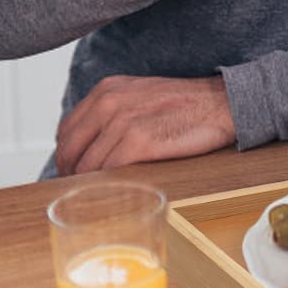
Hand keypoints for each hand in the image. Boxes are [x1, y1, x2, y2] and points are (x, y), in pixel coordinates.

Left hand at [54, 74, 235, 175]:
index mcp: (107, 90)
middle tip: (80, 191)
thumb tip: (90, 145)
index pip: (67, 130)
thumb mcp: (139, 95)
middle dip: (70, 175)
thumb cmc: (185, 105)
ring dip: (89, 185)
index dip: (66, 156)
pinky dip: (107, 185)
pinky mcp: (139, 141)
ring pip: (87, 165)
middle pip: (70, 150)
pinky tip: (115, 192)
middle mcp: (109, 102)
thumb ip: (112, 112)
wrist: (221, 103)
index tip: (72, 172)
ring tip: (99, 196)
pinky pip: (109, 171)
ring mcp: (123, 121)